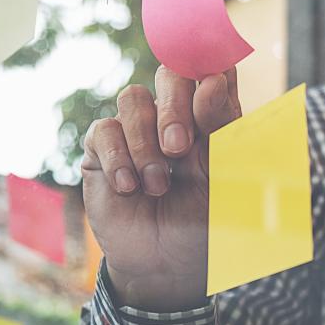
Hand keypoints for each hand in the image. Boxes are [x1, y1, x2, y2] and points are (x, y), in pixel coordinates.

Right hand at [81, 65, 241, 311]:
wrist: (165, 266)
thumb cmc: (201, 225)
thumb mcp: (221, 182)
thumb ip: (220, 131)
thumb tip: (212, 80)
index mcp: (211, 124)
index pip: (213, 73)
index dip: (211, 58)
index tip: (213, 68)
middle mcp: (174, 120)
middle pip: (170, 74)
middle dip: (174, 106)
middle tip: (178, 149)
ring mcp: (137, 133)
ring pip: (132, 99)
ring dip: (145, 144)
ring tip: (157, 187)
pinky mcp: (104, 151)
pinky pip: (104, 130)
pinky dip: (118, 159)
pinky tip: (128, 188)